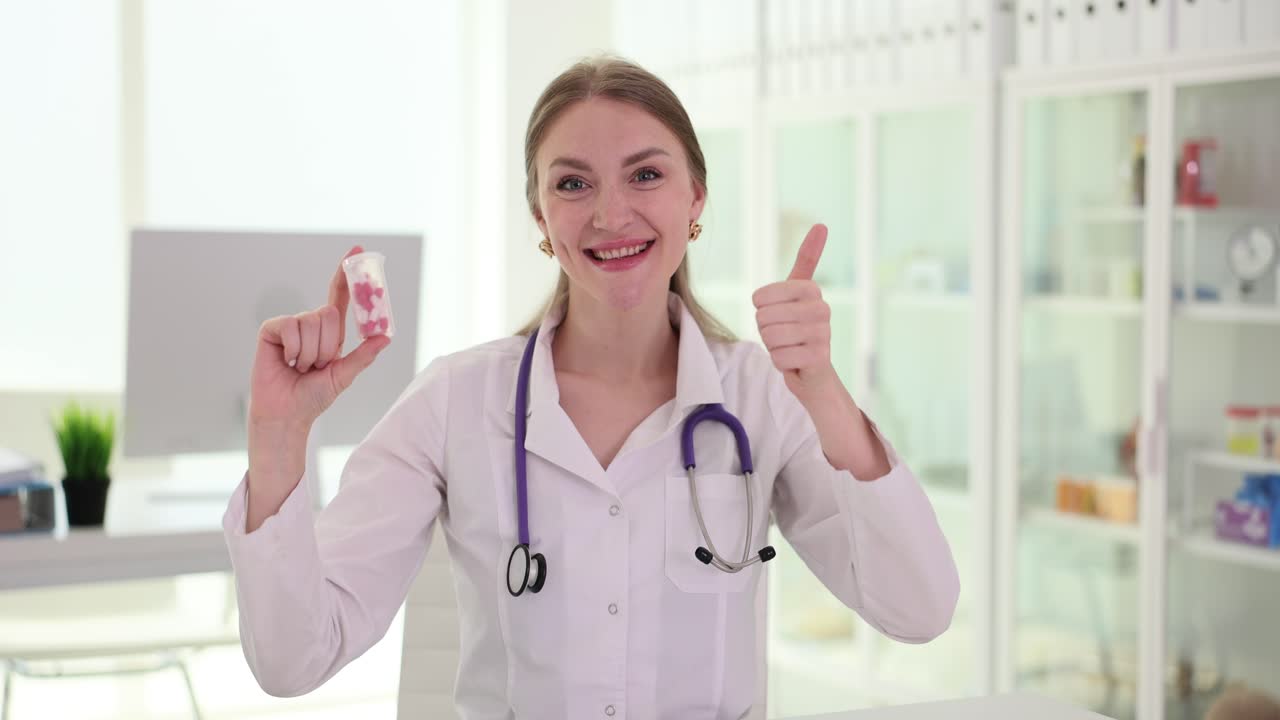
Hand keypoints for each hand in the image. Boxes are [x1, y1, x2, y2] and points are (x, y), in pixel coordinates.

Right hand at [249, 246, 391, 429]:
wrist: (287, 413)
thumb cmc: (313, 396)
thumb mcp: (344, 375)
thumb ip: (363, 356)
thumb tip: (386, 337)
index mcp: (329, 332)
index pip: (338, 296)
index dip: (345, 274)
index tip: (356, 248)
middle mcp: (310, 323)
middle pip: (329, 313)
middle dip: (326, 346)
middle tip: (316, 366)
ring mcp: (290, 325)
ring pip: (311, 322)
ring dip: (310, 353)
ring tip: (300, 367)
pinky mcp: (271, 329)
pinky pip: (291, 327)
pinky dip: (293, 349)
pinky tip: (286, 361)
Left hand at [751, 224, 839, 401]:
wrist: (814, 372)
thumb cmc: (799, 329)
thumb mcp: (797, 293)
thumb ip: (808, 259)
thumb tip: (822, 224)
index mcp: (811, 290)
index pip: (761, 297)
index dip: (760, 309)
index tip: (776, 313)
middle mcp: (822, 309)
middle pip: (763, 317)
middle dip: (766, 330)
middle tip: (783, 335)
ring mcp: (823, 334)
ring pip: (770, 337)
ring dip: (772, 346)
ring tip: (789, 347)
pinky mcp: (819, 358)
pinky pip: (778, 358)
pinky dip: (780, 363)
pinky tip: (795, 362)